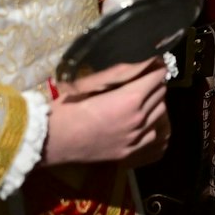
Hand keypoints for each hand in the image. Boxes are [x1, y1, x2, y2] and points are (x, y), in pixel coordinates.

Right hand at [44, 58, 169, 166]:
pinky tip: (142, 121)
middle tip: (145, 78)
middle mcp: (138, 118)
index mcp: (130, 98)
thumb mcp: (92, 83)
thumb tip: (141, 62)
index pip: (157, 76)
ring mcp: (136, 138)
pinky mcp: (129, 152)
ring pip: (161, 115)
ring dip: (155, 103)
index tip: (153, 62)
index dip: (157, 66)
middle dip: (155, 83)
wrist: (53, 140)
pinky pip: (153, 136)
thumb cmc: (67, 108)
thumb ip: (119, 73)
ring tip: (143, 99)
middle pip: (161, 94)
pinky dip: (152, 126)